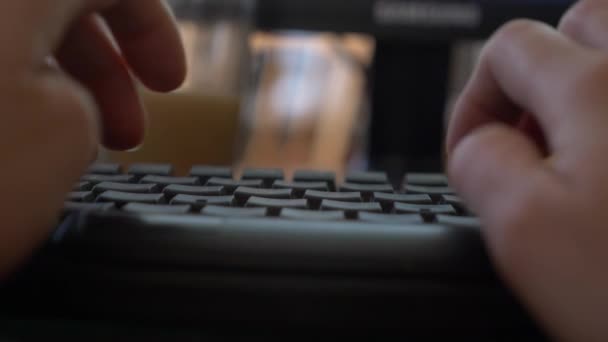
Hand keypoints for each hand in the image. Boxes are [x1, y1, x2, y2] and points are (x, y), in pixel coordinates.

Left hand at [0, 1, 184, 275]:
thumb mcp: (64, 134)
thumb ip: (90, 102)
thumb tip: (74, 110)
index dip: (154, 27)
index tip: (170, 79)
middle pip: (60, 6)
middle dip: (108, 69)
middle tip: (128, 131)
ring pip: (14, 38)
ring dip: (61, 91)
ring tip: (76, 154)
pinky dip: (11, 102)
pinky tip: (18, 155)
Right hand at [446, 0, 607, 339]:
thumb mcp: (524, 233)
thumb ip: (478, 163)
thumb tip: (477, 145)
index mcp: (601, 90)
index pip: (507, 50)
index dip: (473, 104)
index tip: (473, 157)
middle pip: (577, 27)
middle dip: (536, 79)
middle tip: (532, 143)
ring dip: (585, 93)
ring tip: (580, 158)